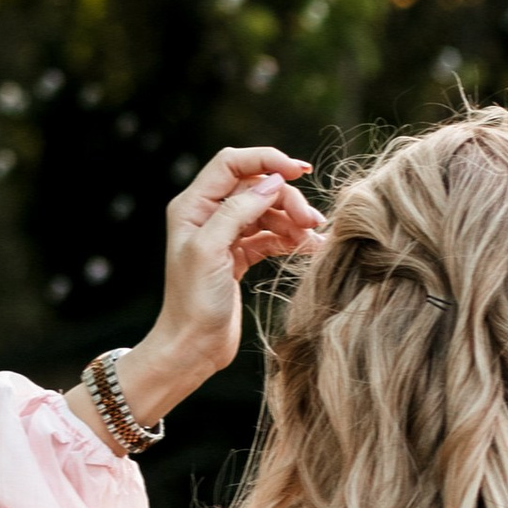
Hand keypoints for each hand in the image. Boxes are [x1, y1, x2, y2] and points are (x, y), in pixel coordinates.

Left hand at [106, 147, 326, 432]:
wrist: (192, 348)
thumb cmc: (194, 302)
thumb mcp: (211, 251)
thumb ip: (239, 212)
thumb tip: (271, 181)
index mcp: (192, 206)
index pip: (231, 163)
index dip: (266, 160)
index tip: (299, 171)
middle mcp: (207, 215)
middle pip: (255, 187)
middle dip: (286, 199)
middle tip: (312, 221)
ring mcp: (225, 236)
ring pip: (267, 211)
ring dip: (293, 219)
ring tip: (315, 237)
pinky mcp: (239, 256)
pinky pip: (271, 236)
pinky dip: (291, 238)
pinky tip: (311, 247)